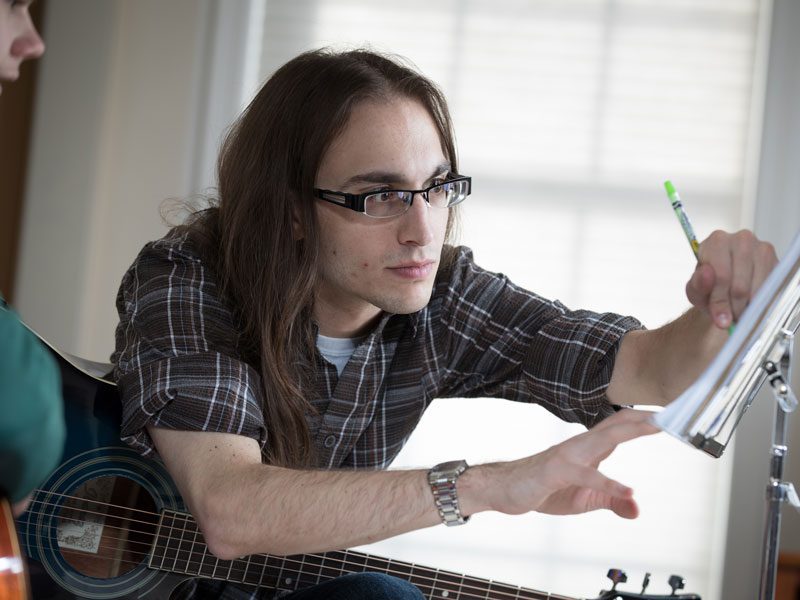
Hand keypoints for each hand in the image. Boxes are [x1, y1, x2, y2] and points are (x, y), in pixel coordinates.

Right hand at [480, 409, 657, 518]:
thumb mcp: (586, 499)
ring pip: (604, 439)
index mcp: (588, 449)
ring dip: (630, 432)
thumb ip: (612, 501)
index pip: (619, 428)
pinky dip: (609, 483)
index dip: (643, 420)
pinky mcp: (557, 472)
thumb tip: (637, 509)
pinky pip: (587, 476)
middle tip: (671, 411)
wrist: (505, 489)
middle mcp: (580, 446)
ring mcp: (568, 456)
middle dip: (644, 418)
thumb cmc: (544, 488)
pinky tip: (628, 491)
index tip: (668, 415)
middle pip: (616, 425)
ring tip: (655, 429)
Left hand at [686, 230, 777, 328]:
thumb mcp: (695, 290)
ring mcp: (762, 249)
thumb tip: (706, 275)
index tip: (720, 319)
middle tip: (730, 319)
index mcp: (717, 241)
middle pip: (740, 285)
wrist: (725, 287)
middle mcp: (741, 239)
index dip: (720, 301)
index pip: (721, 276)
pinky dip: (761, 302)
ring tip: (738, 312)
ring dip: (748, 307)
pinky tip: (750, 304)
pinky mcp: (777, 261)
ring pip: (757, 289)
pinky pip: (771, 290)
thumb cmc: (707, 286)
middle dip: (734, 308)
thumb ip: (697, 285)